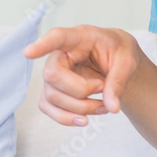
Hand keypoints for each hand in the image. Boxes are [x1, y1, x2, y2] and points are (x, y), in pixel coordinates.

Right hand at [24, 25, 143, 126]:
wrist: (115, 62)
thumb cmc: (118, 53)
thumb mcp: (128, 61)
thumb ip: (119, 82)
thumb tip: (112, 106)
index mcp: (79, 38)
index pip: (57, 38)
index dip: (42, 45)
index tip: (28, 53)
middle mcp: (59, 56)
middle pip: (53, 75)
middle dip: (81, 91)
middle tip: (102, 88)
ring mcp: (52, 76)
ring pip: (52, 97)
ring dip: (81, 108)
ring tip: (104, 106)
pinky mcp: (52, 93)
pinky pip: (50, 110)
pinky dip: (68, 118)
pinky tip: (85, 119)